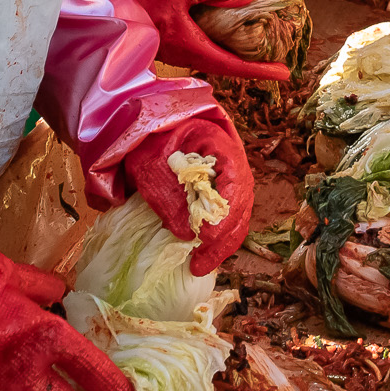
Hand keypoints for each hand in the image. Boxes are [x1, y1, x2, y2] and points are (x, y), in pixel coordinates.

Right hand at [118, 0, 290, 82]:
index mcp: (188, 45)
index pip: (231, 65)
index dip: (259, 70)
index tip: (284, 74)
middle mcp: (181, 54)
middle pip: (222, 66)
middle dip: (249, 66)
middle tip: (275, 62)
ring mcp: (171, 49)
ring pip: (209, 58)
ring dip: (232, 55)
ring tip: (254, 47)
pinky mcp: (164, 40)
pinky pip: (196, 48)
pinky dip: (215, 42)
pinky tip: (221, 29)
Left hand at [123, 115, 252, 274]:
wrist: (148, 126)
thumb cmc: (150, 138)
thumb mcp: (151, 163)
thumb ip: (166, 194)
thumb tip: (187, 235)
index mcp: (219, 143)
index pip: (235, 181)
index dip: (224, 212)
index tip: (207, 237)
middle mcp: (232, 161)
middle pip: (241, 203)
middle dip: (224, 238)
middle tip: (201, 264)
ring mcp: (230, 176)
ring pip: (239, 214)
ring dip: (223, 243)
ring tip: (201, 265)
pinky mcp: (220, 190)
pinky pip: (228, 217)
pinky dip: (219, 237)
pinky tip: (205, 253)